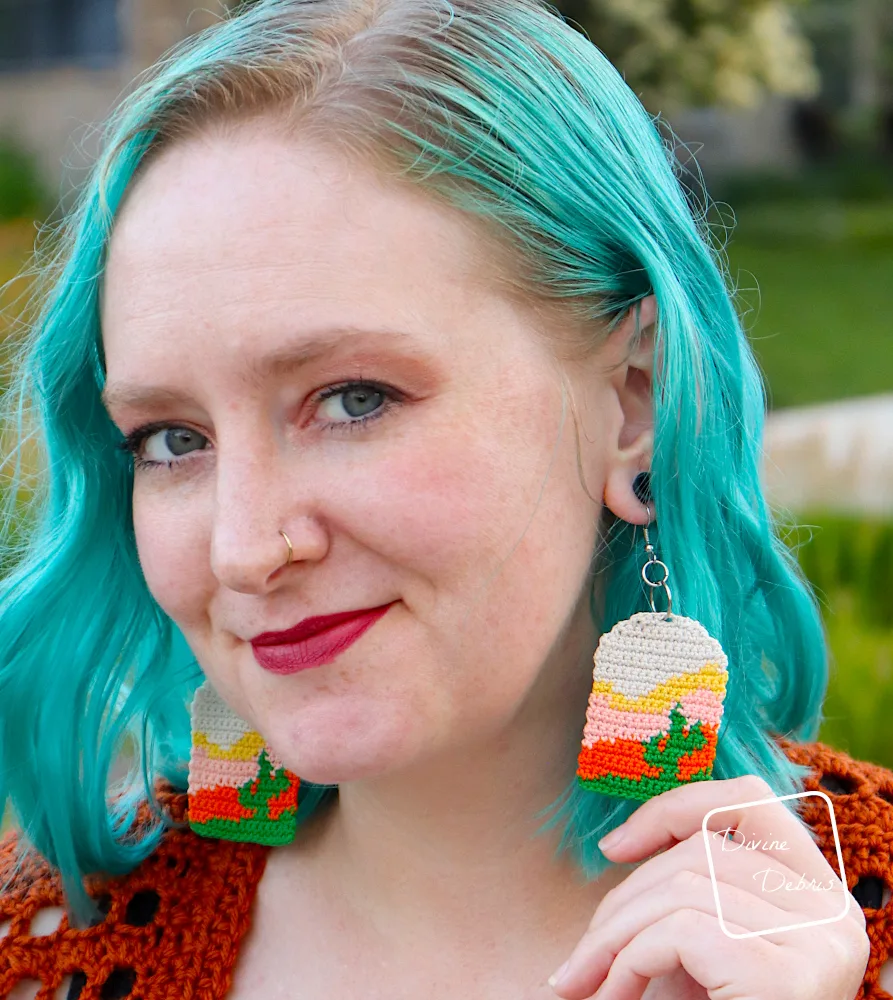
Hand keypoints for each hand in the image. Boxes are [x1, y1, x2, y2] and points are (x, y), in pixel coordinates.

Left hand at [549, 775, 869, 999]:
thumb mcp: (708, 946)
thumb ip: (691, 891)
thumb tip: (613, 842)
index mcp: (818, 891)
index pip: (749, 800)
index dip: (674, 808)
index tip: (613, 847)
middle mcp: (831, 910)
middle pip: (701, 851)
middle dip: (622, 898)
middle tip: (578, 959)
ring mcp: (817, 940)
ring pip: (683, 887)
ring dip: (613, 937)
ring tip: (585, 983)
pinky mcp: (788, 974)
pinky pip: (680, 931)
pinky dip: (628, 960)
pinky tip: (614, 997)